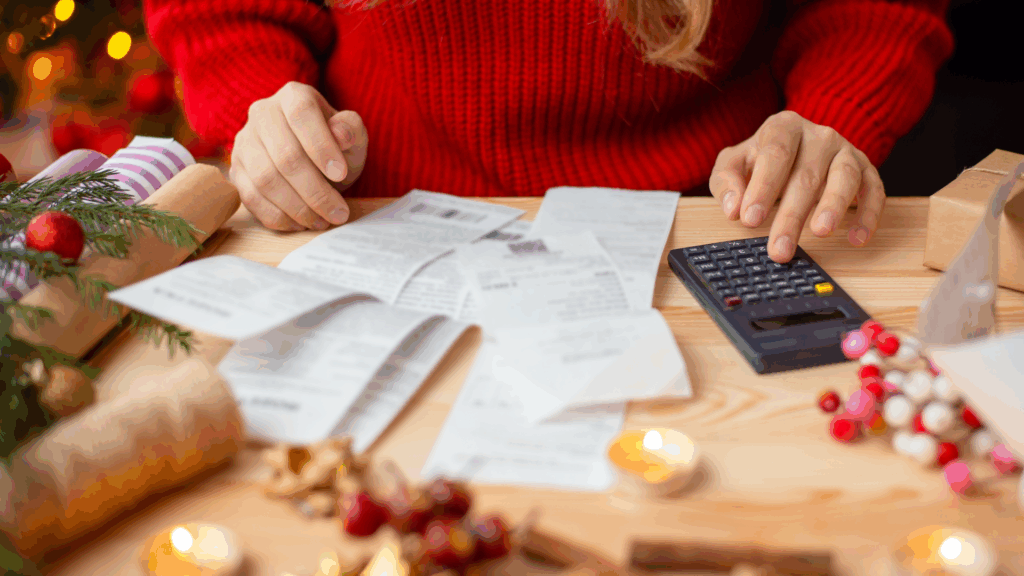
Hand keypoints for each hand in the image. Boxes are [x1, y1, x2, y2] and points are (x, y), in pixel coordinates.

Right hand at [229, 81, 368, 230]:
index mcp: (293, 96)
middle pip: (285, 155)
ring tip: (323, 221)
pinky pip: (251, 198)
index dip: (321, 146)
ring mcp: (244, 142)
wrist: (313, 159)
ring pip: (266, 180)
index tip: (341, 175)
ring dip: (298, 207)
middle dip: (315, 190)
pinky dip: (278, 216)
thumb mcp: (353, 135)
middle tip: (339, 212)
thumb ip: (351, 130)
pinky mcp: (235, 171)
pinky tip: (301, 223)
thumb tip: (341, 134)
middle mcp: (262, 113)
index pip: (302, 114)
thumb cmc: (336, 145)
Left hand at [709, 111, 884, 261]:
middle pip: (806, 175)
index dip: (763, 187)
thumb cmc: (760, 161)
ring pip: (844, 177)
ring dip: (833, 206)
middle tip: (779, 249)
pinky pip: (874, 190)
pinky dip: (869, 214)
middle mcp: (819, 135)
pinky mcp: (866, 169)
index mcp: (783, 127)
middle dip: (791, 215)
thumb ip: (726, 181)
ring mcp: (845, 151)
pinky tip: (857, 238)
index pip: (775, 155)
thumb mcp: (734, 164)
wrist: (796, 147)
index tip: (750, 219)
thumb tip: (733, 208)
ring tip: (820, 232)